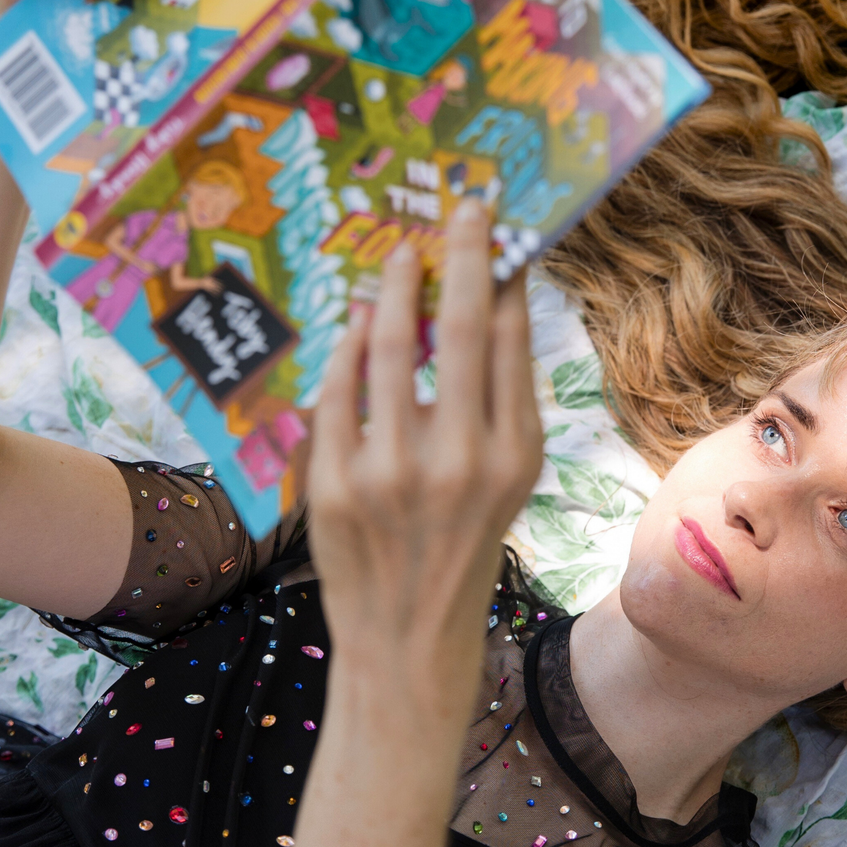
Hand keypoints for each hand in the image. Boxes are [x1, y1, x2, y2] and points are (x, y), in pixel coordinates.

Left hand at [308, 201, 542, 723]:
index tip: (496, 230)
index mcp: (514, 456)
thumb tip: (488, 304)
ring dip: (394, 290)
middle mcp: (460, 461)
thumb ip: (501, 399)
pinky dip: (348, 348)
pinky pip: (337, 393)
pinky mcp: (333, 487)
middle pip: (459, 327)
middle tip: (461, 208)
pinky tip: (360, 322)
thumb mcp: (509, 481)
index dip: (501, 274)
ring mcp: (390, 474)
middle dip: (460, 254)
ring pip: (389, 349)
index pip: (508, 339)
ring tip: (399, 261)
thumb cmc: (464, 548)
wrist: (408, 638)